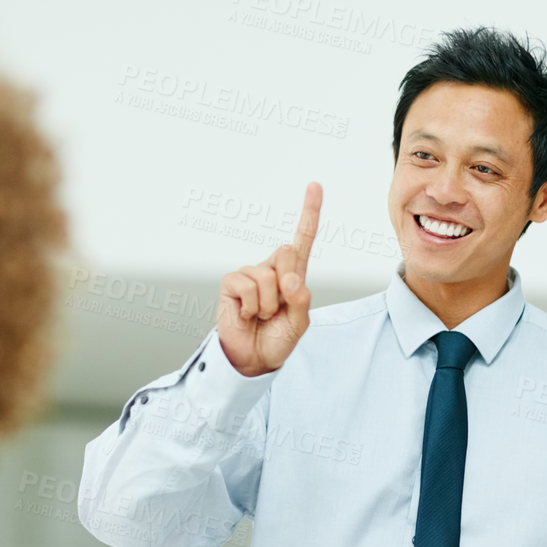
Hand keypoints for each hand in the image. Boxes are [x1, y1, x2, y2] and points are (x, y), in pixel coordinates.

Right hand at [217, 182, 320, 376]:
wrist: (253, 360)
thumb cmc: (276, 340)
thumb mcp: (300, 323)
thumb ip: (301, 299)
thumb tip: (290, 277)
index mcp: (292, 276)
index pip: (302, 240)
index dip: (309, 213)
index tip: (314, 186)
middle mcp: (270, 270)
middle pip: (286, 251)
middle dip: (287, 282)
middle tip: (278, 307)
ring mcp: (249, 275)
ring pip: (268, 275)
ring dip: (269, 304)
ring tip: (262, 316)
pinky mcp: (231, 283)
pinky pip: (249, 286)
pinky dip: (253, 306)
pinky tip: (247, 314)